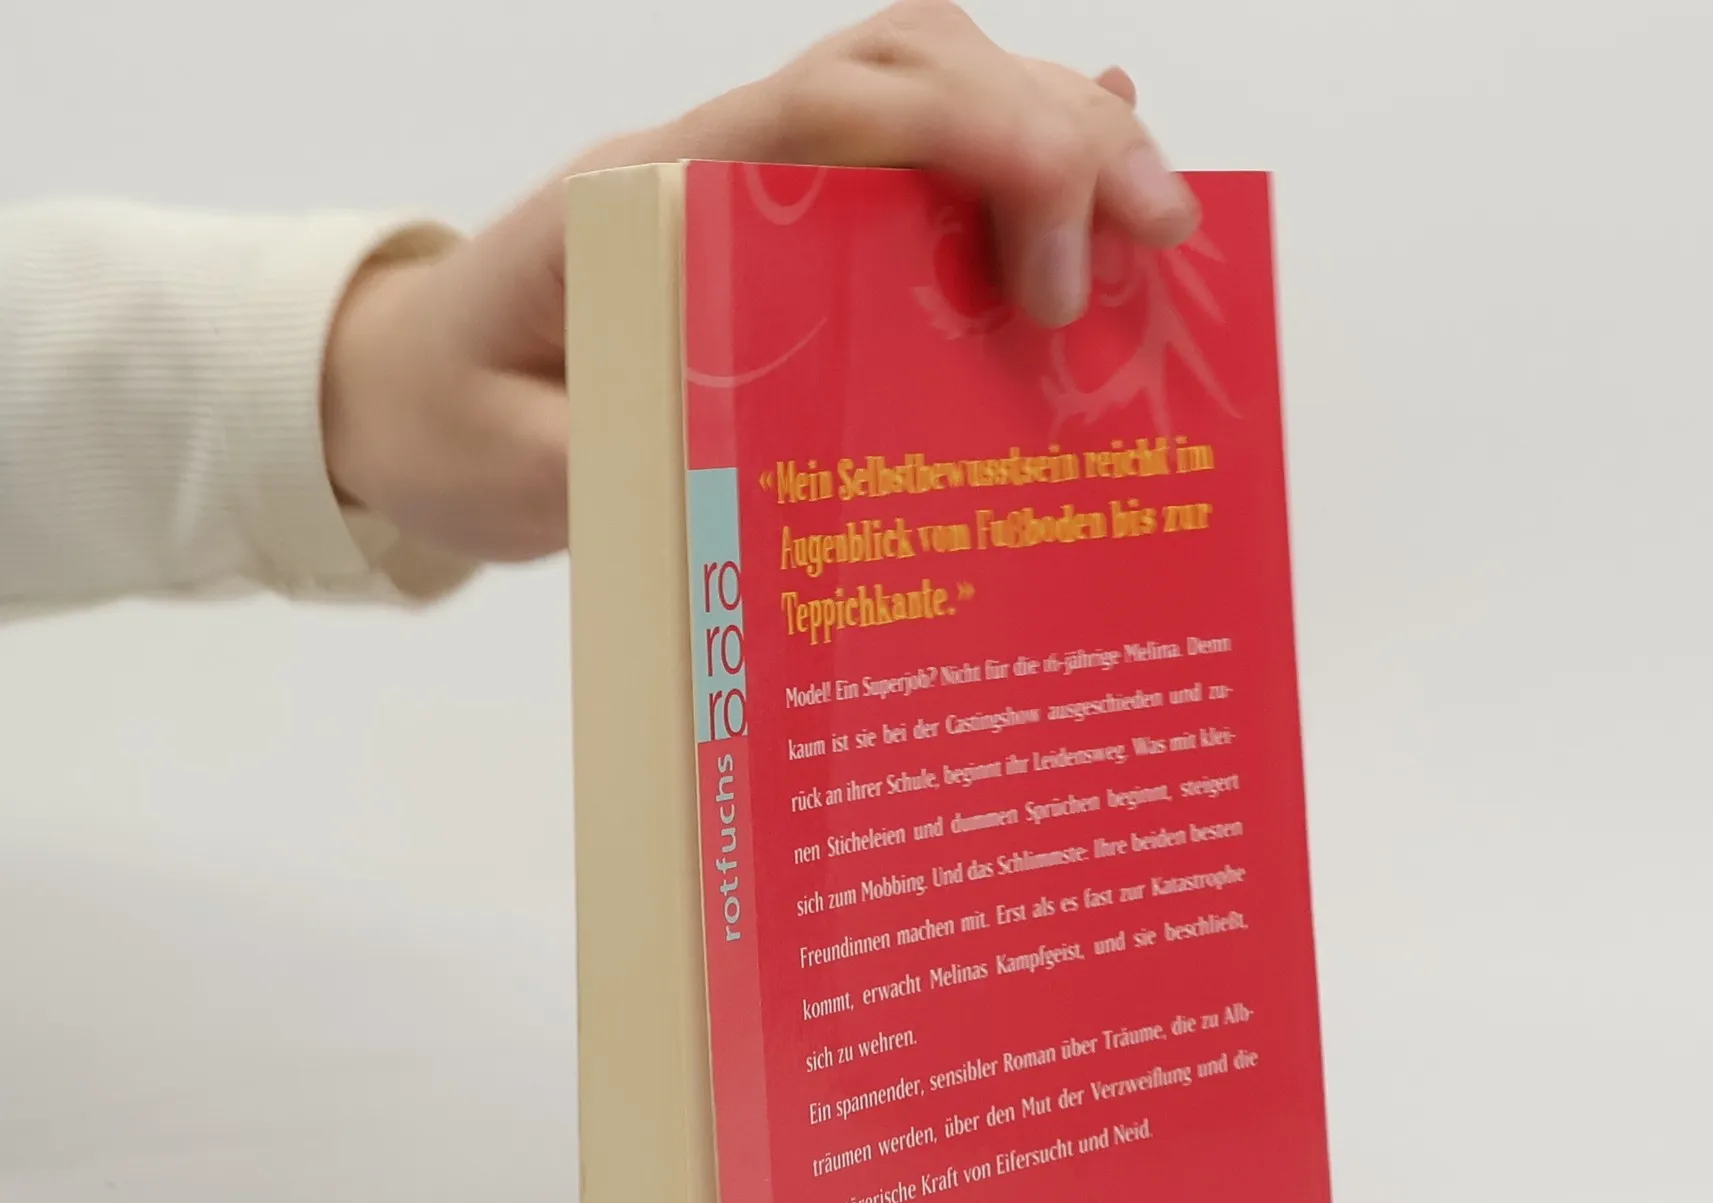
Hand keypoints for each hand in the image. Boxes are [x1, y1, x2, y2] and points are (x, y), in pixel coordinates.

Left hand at [322, 0, 1195, 565]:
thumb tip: (743, 468)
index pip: (827, 111)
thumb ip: (606, 462)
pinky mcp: (791, 239)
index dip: (964, 138)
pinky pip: (919, 172)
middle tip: (1156, 233)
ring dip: (1055, 138)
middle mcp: (716, 161)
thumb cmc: (448, 421)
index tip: (1058, 229)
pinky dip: (1017, 172)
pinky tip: (1096, 202)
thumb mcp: (505, 467)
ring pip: (930, 97)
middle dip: (1050, 129)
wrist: (403, 400)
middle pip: (908, 71)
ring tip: (1155, 228)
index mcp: (648, 195)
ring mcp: (759, 189)